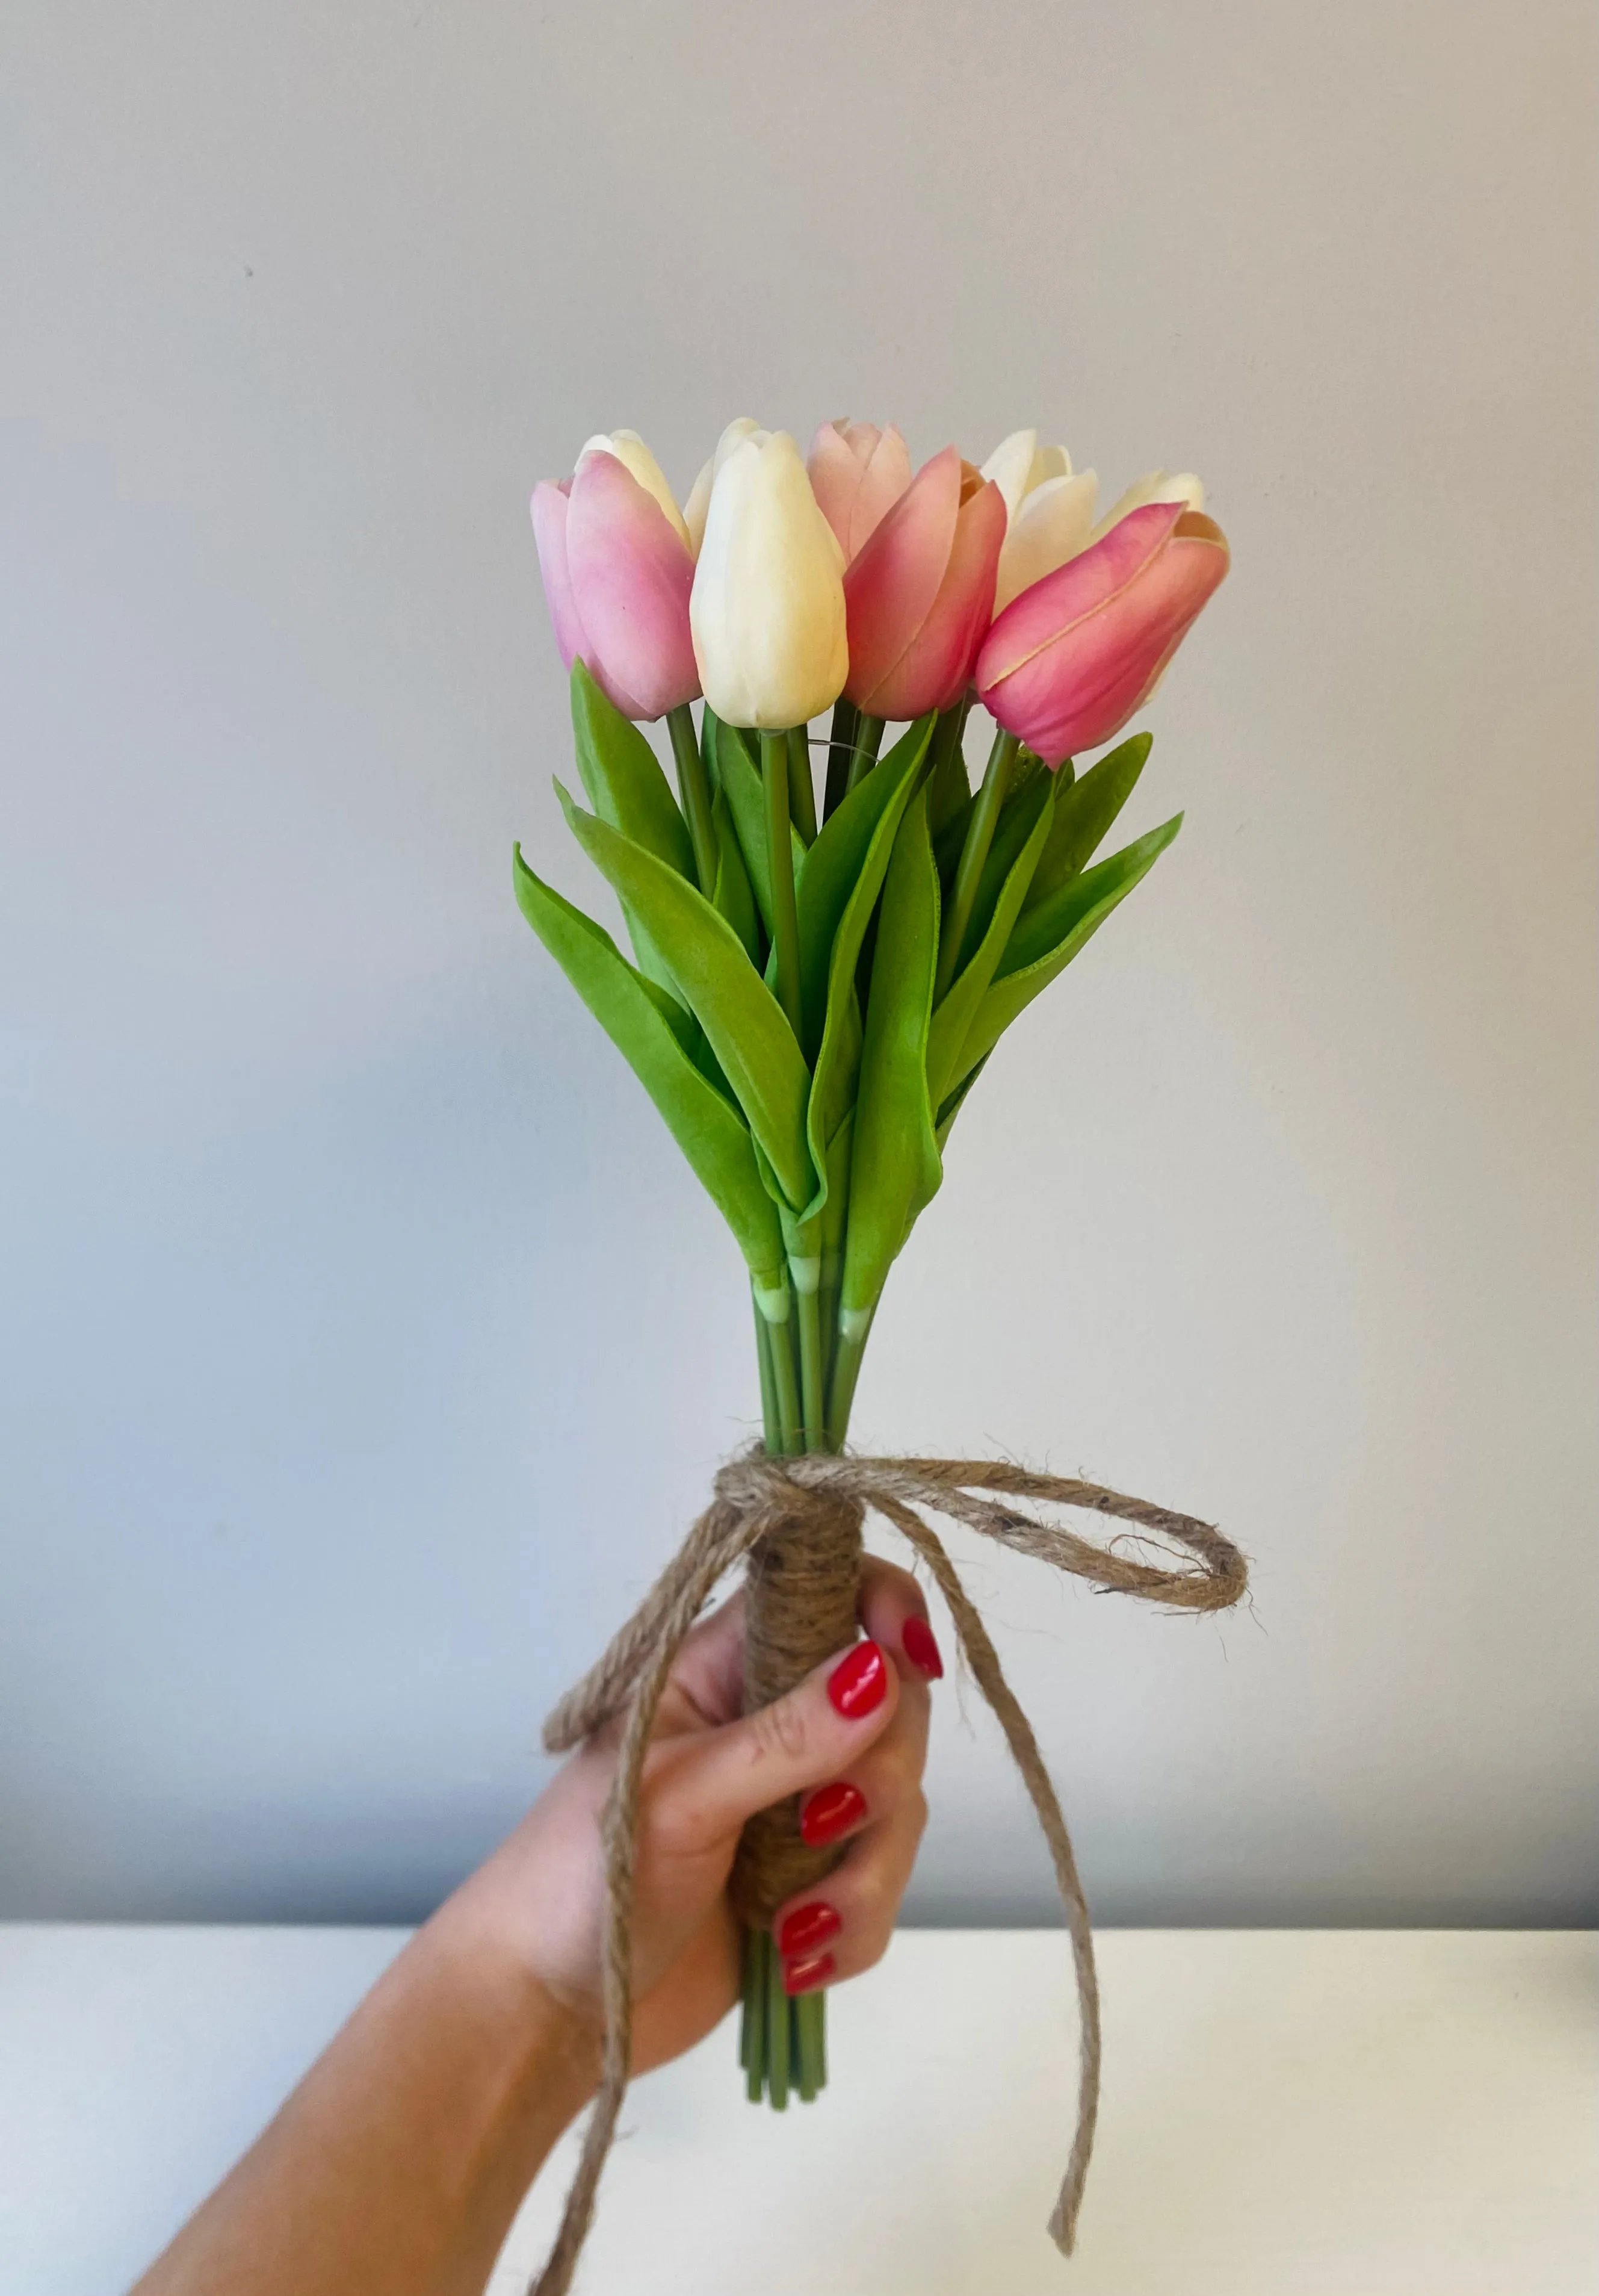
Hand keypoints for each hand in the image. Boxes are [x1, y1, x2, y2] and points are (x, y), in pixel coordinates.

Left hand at [446, 1558, 940, 2080]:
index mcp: (721, 1669)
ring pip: (897, 1808)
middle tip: (819, 1824)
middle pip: (890, 1709)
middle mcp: (772, 1726)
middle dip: (878, 1778)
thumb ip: (783, 1738)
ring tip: (791, 1928)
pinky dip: (854, 1930)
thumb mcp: (678, 1798)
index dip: (884, 1610)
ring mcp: (796, 1809)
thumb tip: (883, 1673)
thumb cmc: (578, 1878)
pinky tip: (795, 1960)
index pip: (829, 1595)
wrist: (546, 2012)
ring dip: (864, 1875)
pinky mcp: (811, 1888)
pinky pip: (880, 1891)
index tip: (910, 1661)